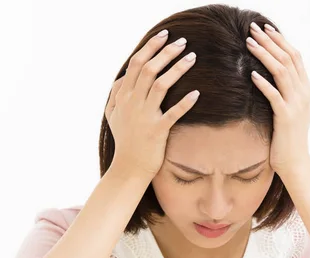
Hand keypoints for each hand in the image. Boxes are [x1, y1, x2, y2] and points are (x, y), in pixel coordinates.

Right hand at [105, 31, 199, 177]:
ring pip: (161, 85)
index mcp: (123, 96)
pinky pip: (173, 114)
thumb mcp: (112, 115)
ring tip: (192, 57)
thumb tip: (123, 76)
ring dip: (177, 68)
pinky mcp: (157, 131)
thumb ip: (115, 94)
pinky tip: (197, 94)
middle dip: (166, 52)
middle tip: (183, 42)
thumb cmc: (124, 141)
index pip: (136, 64)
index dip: (150, 47)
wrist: (128, 168)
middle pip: (149, 69)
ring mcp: (144, 116)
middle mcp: (132, 103)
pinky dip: (185, 103)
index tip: (164, 36)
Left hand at [246, 22, 309, 175]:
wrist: (295, 163)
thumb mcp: (291, 111)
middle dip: (270, 41)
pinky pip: (274, 95)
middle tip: (253, 29)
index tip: (265, 28)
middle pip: (288, 59)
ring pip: (282, 72)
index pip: (295, 57)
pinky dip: (263, 83)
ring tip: (249, 44)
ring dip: (264, 55)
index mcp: (307, 90)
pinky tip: (251, 73)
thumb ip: (287, 93)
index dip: (281, 40)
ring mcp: (297, 105)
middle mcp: (304, 94)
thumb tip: (272, 76)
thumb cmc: (288, 139)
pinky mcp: (286, 117)